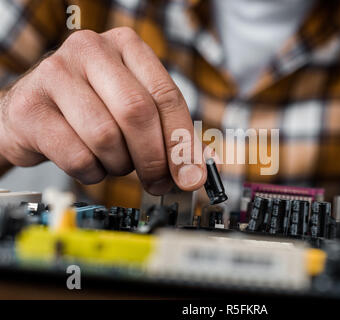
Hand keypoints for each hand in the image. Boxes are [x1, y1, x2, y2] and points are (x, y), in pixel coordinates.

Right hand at [0, 27, 205, 194]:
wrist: (33, 111)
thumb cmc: (91, 109)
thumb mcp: (132, 108)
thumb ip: (167, 133)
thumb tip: (193, 173)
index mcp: (126, 46)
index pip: (166, 95)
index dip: (182, 141)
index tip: (191, 176)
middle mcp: (90, 50)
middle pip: (137, 112)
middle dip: (153, 158)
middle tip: (158, 182)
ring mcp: (54, 74)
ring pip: (105, 136)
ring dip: (119, 164)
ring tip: (115, 161)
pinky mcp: (30, 107)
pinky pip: (77, 156)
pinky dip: (92, 172)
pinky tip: (90, 163)